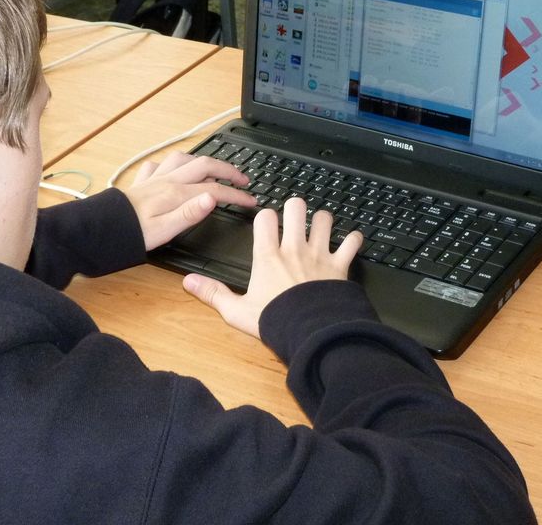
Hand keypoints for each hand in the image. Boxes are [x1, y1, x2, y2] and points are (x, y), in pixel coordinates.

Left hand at [125, 152, 255, 251]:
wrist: (100, 229)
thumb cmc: (131, 234)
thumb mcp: (164, 230)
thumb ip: (190, 213)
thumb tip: (213, 198)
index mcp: (176, 194)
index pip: (215, 189)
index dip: (236, 194)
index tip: (251, 201)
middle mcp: (167, 181)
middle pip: (204, 165)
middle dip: (228, 170)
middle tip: (242, 180)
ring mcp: (154, 179)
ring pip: (183, 159)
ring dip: (201, 161)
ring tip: (212, 170)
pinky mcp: (141, 182)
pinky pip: (158, 164)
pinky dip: (170, 165)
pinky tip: (172, 171)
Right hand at [183, 197, 362, 338]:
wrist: (311, 334)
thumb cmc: (275, 322)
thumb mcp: (237, 311)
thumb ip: (213, 294)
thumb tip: (189, 282)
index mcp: (269, 256)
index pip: (265, 217)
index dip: (265, 217)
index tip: (266, 224)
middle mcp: (295, 248)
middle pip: (296, 207)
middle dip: (295, 209)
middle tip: (294, 218)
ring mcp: (319, 255)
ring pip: (325, 219)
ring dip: (323, 221)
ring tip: (319, 228)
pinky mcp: (340, 266)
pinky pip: (351, 243)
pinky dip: (353, 240)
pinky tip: (350, 242)